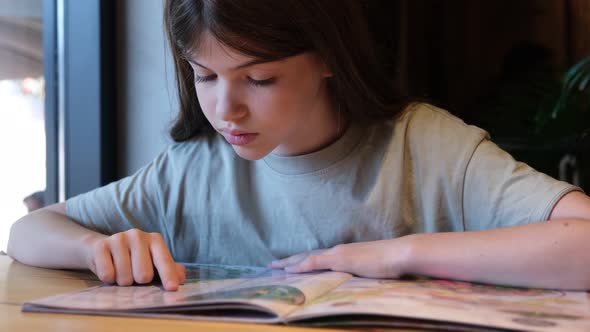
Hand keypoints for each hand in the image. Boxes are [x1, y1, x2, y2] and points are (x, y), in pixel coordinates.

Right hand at [83, 229, 185, 290]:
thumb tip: (181, 278)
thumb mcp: (153, 262)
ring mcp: (119, 238)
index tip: (172, 288)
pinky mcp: (101, 246)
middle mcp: (138, 235)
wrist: (103, 248)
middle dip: (139, 282)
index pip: (164, 261)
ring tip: (121, 272)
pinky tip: (110, 269)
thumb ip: (169, 269)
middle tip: (134, 275)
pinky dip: (109, 279)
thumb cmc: (134, 259)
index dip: (168, 276)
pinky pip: (107, 274)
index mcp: (155, 240)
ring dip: (123, 282)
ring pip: (125, 278)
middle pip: (144, 274)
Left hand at [269, 238, 412, 277]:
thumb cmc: (391, 262)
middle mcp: (337, 251)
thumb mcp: (372, 269)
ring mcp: (338, 254)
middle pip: (307, 255)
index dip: (302, 260)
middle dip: (289, 260)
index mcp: (344, 253)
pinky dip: (300, 265)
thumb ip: (362, 272)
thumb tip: (359, 279)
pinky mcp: (340, 259)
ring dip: (289, 262)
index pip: (318, 257)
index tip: (289, 264)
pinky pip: (315, 262)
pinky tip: (288, 269)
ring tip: (273, 266)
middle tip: (272, 265)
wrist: (399, 254)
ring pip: (306, 257)